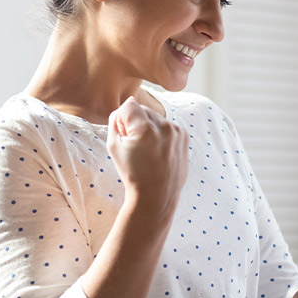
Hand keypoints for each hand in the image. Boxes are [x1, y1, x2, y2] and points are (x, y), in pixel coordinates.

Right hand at [106, 97, 188, 220]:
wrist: (156, 195)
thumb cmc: (132, 173)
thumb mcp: (114, 147)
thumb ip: (115, 121)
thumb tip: (127, 102)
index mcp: (145, 129)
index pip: (129, 106)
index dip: (121, 119)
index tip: (123, 135)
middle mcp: (164, 127)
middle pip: (143, 109)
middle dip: (135, 122)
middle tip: (135, 145)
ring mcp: (176, 131)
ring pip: (155, 117)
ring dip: (148, 127)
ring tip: (147, 150)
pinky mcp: (184, 136)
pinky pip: (167, 126)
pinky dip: (160, 133)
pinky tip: (158, 151)